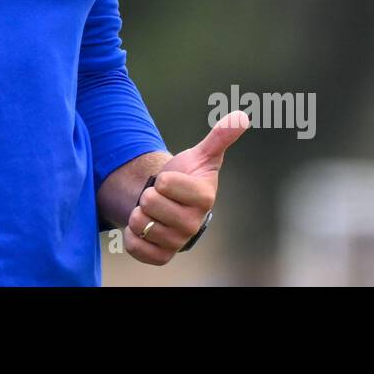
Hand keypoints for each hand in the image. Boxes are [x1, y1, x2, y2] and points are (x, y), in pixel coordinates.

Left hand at [125, 110, 248, 264]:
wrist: (171, 204)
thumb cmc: (186, 177)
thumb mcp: (201, 155)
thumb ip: (220, 138)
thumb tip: (241, 117)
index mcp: (204, 198)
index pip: (166, 183)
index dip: (162, 178)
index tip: (169, 181)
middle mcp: (194, 224)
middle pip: (150, 203)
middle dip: (147, 195)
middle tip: (159, 196)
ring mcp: (178, 242)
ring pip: (141, 224)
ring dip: (138, 213)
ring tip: (152, 211)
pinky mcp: (161, 256)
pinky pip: (136, 247)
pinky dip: (132, 236)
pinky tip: (143, 228)